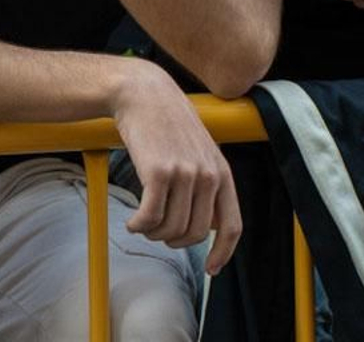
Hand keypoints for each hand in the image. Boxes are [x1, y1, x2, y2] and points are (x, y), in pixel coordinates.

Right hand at [111, 63, 241, 274]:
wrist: (145, 94)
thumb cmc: (168, 124)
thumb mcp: (200, 151)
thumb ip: (208, 184)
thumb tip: (207, 226)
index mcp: (222, 172)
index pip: (232, 226)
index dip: (222, 253)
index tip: (210, 269)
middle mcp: (208, 175)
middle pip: (194, 235)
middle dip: (173, 241)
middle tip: (158, 231)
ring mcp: (184, 173)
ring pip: (170, 230)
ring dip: (153, 233)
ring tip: (143, 220)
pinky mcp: (158, 172)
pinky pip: (149, 218)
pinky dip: (138, 226)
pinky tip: (132, 221)